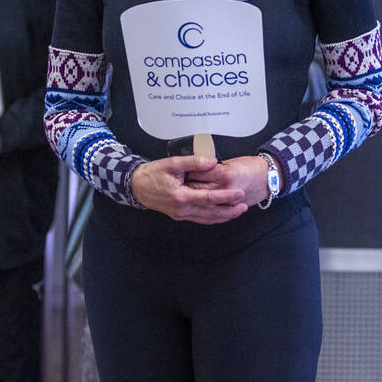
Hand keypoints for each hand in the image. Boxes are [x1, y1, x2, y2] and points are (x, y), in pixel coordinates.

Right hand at [131, 156, 247, 223]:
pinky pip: (200, 219)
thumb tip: (212, 161)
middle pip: (211, 213)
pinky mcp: (180, 215)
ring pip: (206, 219)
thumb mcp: (172, 163)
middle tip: (243, 206)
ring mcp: (181, 214)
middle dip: (229, 211)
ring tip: (237, 211)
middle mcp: (182, 209)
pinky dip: (212, 218)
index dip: (226, 197)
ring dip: (223, 217)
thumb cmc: (153, 174)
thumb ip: (194, 162)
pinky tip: (221, 214)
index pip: (209, 198)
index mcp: (181, 196)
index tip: (239, 194)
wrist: (137, 186)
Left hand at [186, 155, 274, 207]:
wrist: (269, 177)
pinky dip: (205, 210)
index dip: (188, 172)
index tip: (182, 171)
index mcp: (225, 174)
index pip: (199, 174)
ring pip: (205, 203)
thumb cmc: (252, 167)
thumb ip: (213, 166)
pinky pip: (215, 213)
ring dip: (195, 200)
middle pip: (199, 190)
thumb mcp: (231, 161)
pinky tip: (198, 207)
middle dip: (189, 186)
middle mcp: (226, 189)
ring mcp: (228, 201)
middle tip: (180, 183)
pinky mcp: (230, 208)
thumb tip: (199, 167)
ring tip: (187, 195)